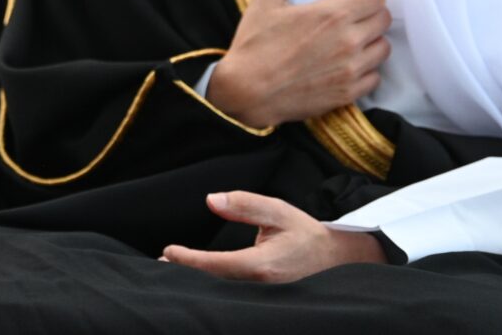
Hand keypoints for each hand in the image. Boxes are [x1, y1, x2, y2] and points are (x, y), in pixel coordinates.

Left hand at [160, 191, 384, 281]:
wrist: (339, 261)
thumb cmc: (306, 234)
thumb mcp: (278, 211)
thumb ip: (244, 204)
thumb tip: (211, 200)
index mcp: (263, 265)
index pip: (216, 266)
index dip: (189, 260)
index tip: (168, 252)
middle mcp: (262, 287)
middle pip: (214, 285)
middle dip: (187, 276)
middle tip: (161, 265)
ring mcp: (265, 299)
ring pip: (223, 294)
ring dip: (198, 283)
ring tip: (172, 271)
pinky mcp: (265, 302)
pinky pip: (235, 297)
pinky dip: (214, 287)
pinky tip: (199, 279)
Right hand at [205, 0, 390, 128]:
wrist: (247, 91)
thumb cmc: (255, 45)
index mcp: (331, 15)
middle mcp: (348, 41)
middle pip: (383, 20)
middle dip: (373, 11)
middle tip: (357, 11)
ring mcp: (351, 69)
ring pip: (383, 48)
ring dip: (372, 39)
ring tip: (354, 37)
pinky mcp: (348, 93)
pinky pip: (374, 77)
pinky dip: (367, 68)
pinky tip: (349, 63)